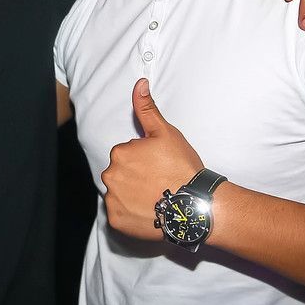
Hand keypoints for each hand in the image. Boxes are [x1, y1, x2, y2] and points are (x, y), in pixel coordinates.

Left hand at [101, 79, 201, 239]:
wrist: (194, 206)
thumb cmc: (182, 167)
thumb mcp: (166, 133)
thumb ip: (147, 109)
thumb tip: (139, 84)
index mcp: (120, 153)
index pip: (126, 154)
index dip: (143, 160)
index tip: (158, 166)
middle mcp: (110, 176)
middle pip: (120, 173)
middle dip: (135, 177)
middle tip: (158, 183)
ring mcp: (113, 200)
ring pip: (119, 193)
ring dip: (132, 195)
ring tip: (155, 197)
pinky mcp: (117, 220)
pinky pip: (119, 214)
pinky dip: (130, 214)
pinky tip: (149, 212)